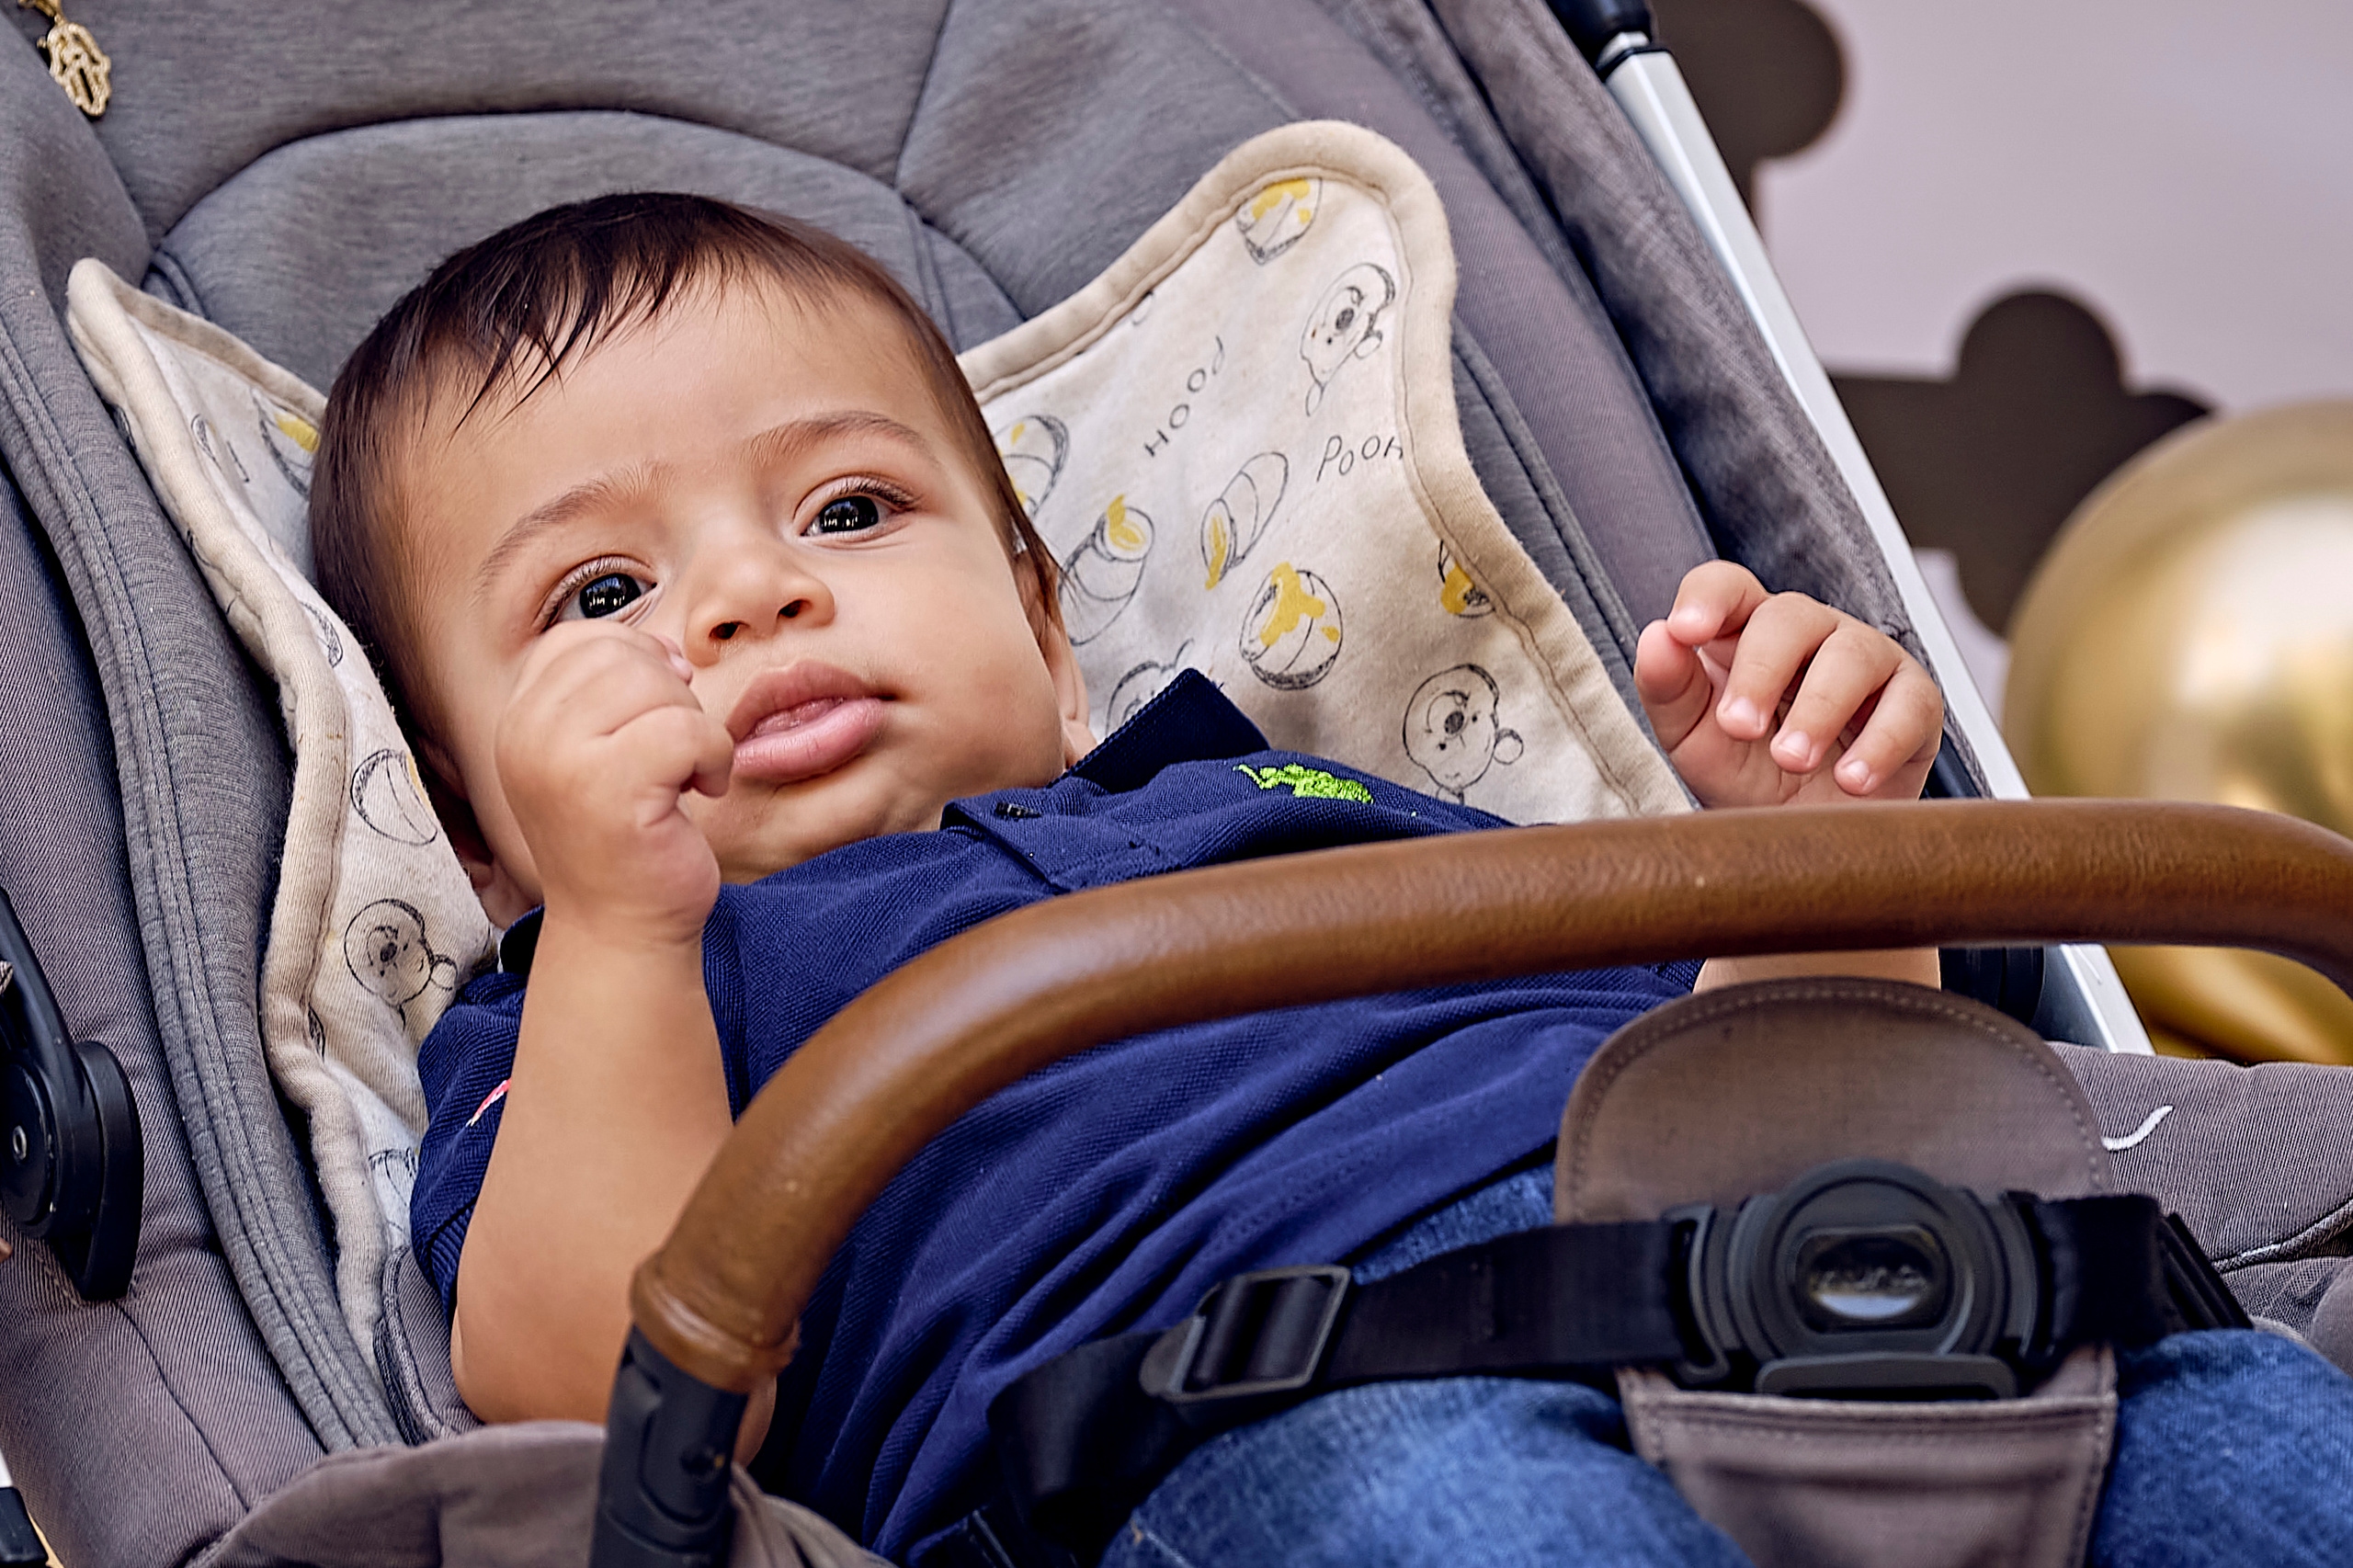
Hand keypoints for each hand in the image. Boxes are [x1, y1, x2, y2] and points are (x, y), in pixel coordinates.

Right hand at [495, 622, 733, 946]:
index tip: (657, 710)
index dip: (634, 658)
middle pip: (622, 655)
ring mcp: (561, 762)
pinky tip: (702, 791)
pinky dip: (715, 756)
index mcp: (517, 721)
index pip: (577, 640)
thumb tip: (668, 650)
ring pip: (658, 686)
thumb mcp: (596, 753)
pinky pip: (688, 729)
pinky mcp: (610, 790)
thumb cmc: (621, 842)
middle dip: (670, 695)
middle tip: (673, 755)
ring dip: (694, 727)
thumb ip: (611, 694)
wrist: (619, 930)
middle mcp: (525, 735)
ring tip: (684, 775)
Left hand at [1634, 562, 1942, 809]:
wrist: (1808, 842)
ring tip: (1790, 760)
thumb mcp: (1693, 738)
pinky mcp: (1914, 701)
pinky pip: (1909, 704)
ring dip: (1818, 710)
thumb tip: (1657, 636)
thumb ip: (1668, 688)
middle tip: (1739, 727)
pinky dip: (1880, 743)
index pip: (1728, 586)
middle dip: (1759, 671)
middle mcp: (1809, 633)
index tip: (1686, 630)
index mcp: (1745, 631)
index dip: (1708, 598)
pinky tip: (1851, 781)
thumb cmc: (1747, 775)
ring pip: (1851, 654)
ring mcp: (1866, 660)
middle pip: (1789, 616)